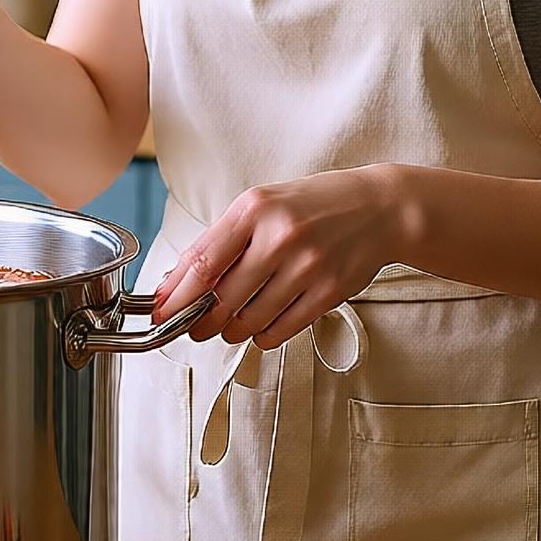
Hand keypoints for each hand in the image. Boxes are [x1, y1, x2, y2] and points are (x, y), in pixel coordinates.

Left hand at [151, 170, 399, 348]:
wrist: (379, 208)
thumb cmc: (312, 205)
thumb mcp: (261, 205)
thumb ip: (222, 240)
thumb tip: (178, 281)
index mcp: (254, 209)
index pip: (202, 261)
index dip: (176, 294)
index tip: (162, 312)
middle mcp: (279, 236)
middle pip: (222, 297)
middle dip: (199, 321)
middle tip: (192, 328)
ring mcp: (307, 266)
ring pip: (249, 319)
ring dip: (231, 330)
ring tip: (228, 326)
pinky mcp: (329, 291)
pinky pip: (281, 329)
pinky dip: (262, 336)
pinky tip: (259, 327)